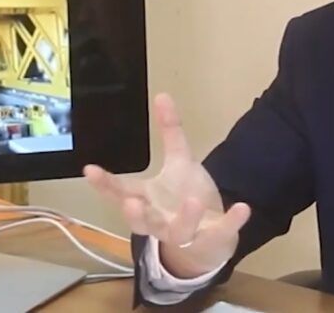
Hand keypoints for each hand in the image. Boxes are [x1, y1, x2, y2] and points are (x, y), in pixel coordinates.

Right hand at [83, 93, 249, 276]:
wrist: (209, 238)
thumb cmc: (183, 198)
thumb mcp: (178, 161)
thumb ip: (170, 132)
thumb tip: (163, 95)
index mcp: (148, 200)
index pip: (120, 192)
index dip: (104, 184)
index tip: (90, 169)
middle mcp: (161, 220)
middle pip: (142, 222)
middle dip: (135, 214)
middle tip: (131, 202)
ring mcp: (186, 232)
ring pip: (180, 231)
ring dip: (185, 218)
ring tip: (193, 201)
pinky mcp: (213, 238)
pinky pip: (221, 232)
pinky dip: (232, 221)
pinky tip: (243, 207)